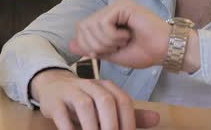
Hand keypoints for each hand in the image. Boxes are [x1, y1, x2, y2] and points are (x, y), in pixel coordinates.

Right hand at [30, 69, 159, 129]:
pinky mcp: (54, 102)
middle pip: (105, 100)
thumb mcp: (108, 104)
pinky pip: (62, 115)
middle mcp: (90, 85)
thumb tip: (157, 119)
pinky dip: (69, 127)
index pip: (123, 100)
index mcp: (107, 87)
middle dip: (112, 124)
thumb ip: (130, 114)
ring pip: (84, 105)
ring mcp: (71, 91)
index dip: (128, 120)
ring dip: (92, 126)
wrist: (53, 87)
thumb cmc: (85, 100)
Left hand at [69, 0, 169, 68]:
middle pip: (83, 27)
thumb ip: (92, 48)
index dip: (87, 46)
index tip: (102, 54)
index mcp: (108, 18)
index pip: (81, 29)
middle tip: (114, 48)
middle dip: (95, 45)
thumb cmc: (144, 52)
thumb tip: (70, 45)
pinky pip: (104, 22)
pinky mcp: (123, 6)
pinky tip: (126, 36)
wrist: (164, 50)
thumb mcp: (112, 54)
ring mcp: (117, 5)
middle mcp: (111, 9)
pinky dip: (112, 36)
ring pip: (92, 25)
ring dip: (106, 41)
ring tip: (123, 42)